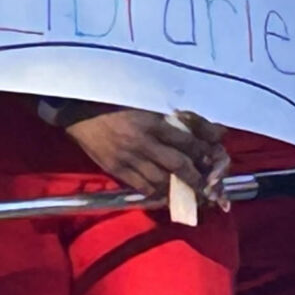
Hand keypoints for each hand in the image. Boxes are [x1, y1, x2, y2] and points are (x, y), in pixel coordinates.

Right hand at [62, 107, 229, 200]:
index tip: (216, 154)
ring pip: (161, 181)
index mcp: (152, 122)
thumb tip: (199, 124)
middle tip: (210, 184)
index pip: (187, 140)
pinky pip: (141, 187)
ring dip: (179, 189)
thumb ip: (171, 114)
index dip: (205, 149)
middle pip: (179, 165)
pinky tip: (166, 193)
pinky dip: (157, 193)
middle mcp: (142, 143)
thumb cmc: (115, 101)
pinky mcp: (116, 170)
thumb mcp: (145, 100)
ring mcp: (128, 159)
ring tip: (192, 191)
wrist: (78, 111)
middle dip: (198, 177)